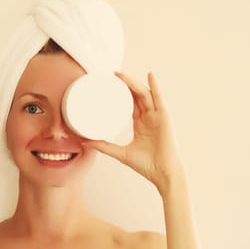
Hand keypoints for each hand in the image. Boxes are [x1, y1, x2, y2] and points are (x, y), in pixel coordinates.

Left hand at [82, 71, 183, 194]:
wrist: (162, 174)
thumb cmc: (146, 165)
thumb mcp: (121, 153)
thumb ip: (104, 147)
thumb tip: (84, 142)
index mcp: (141, 123)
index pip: (130, 102)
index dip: (121, 92)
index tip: (109, 84)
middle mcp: (149, 117)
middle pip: (137, 95)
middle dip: (125, 83)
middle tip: (111, 75)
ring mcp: (157, 116)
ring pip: (144, 94)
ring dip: (133, 83)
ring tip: (121, 75)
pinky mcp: (164, 118)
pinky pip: (159, 99)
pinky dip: (155, 86)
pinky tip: (150, 75)